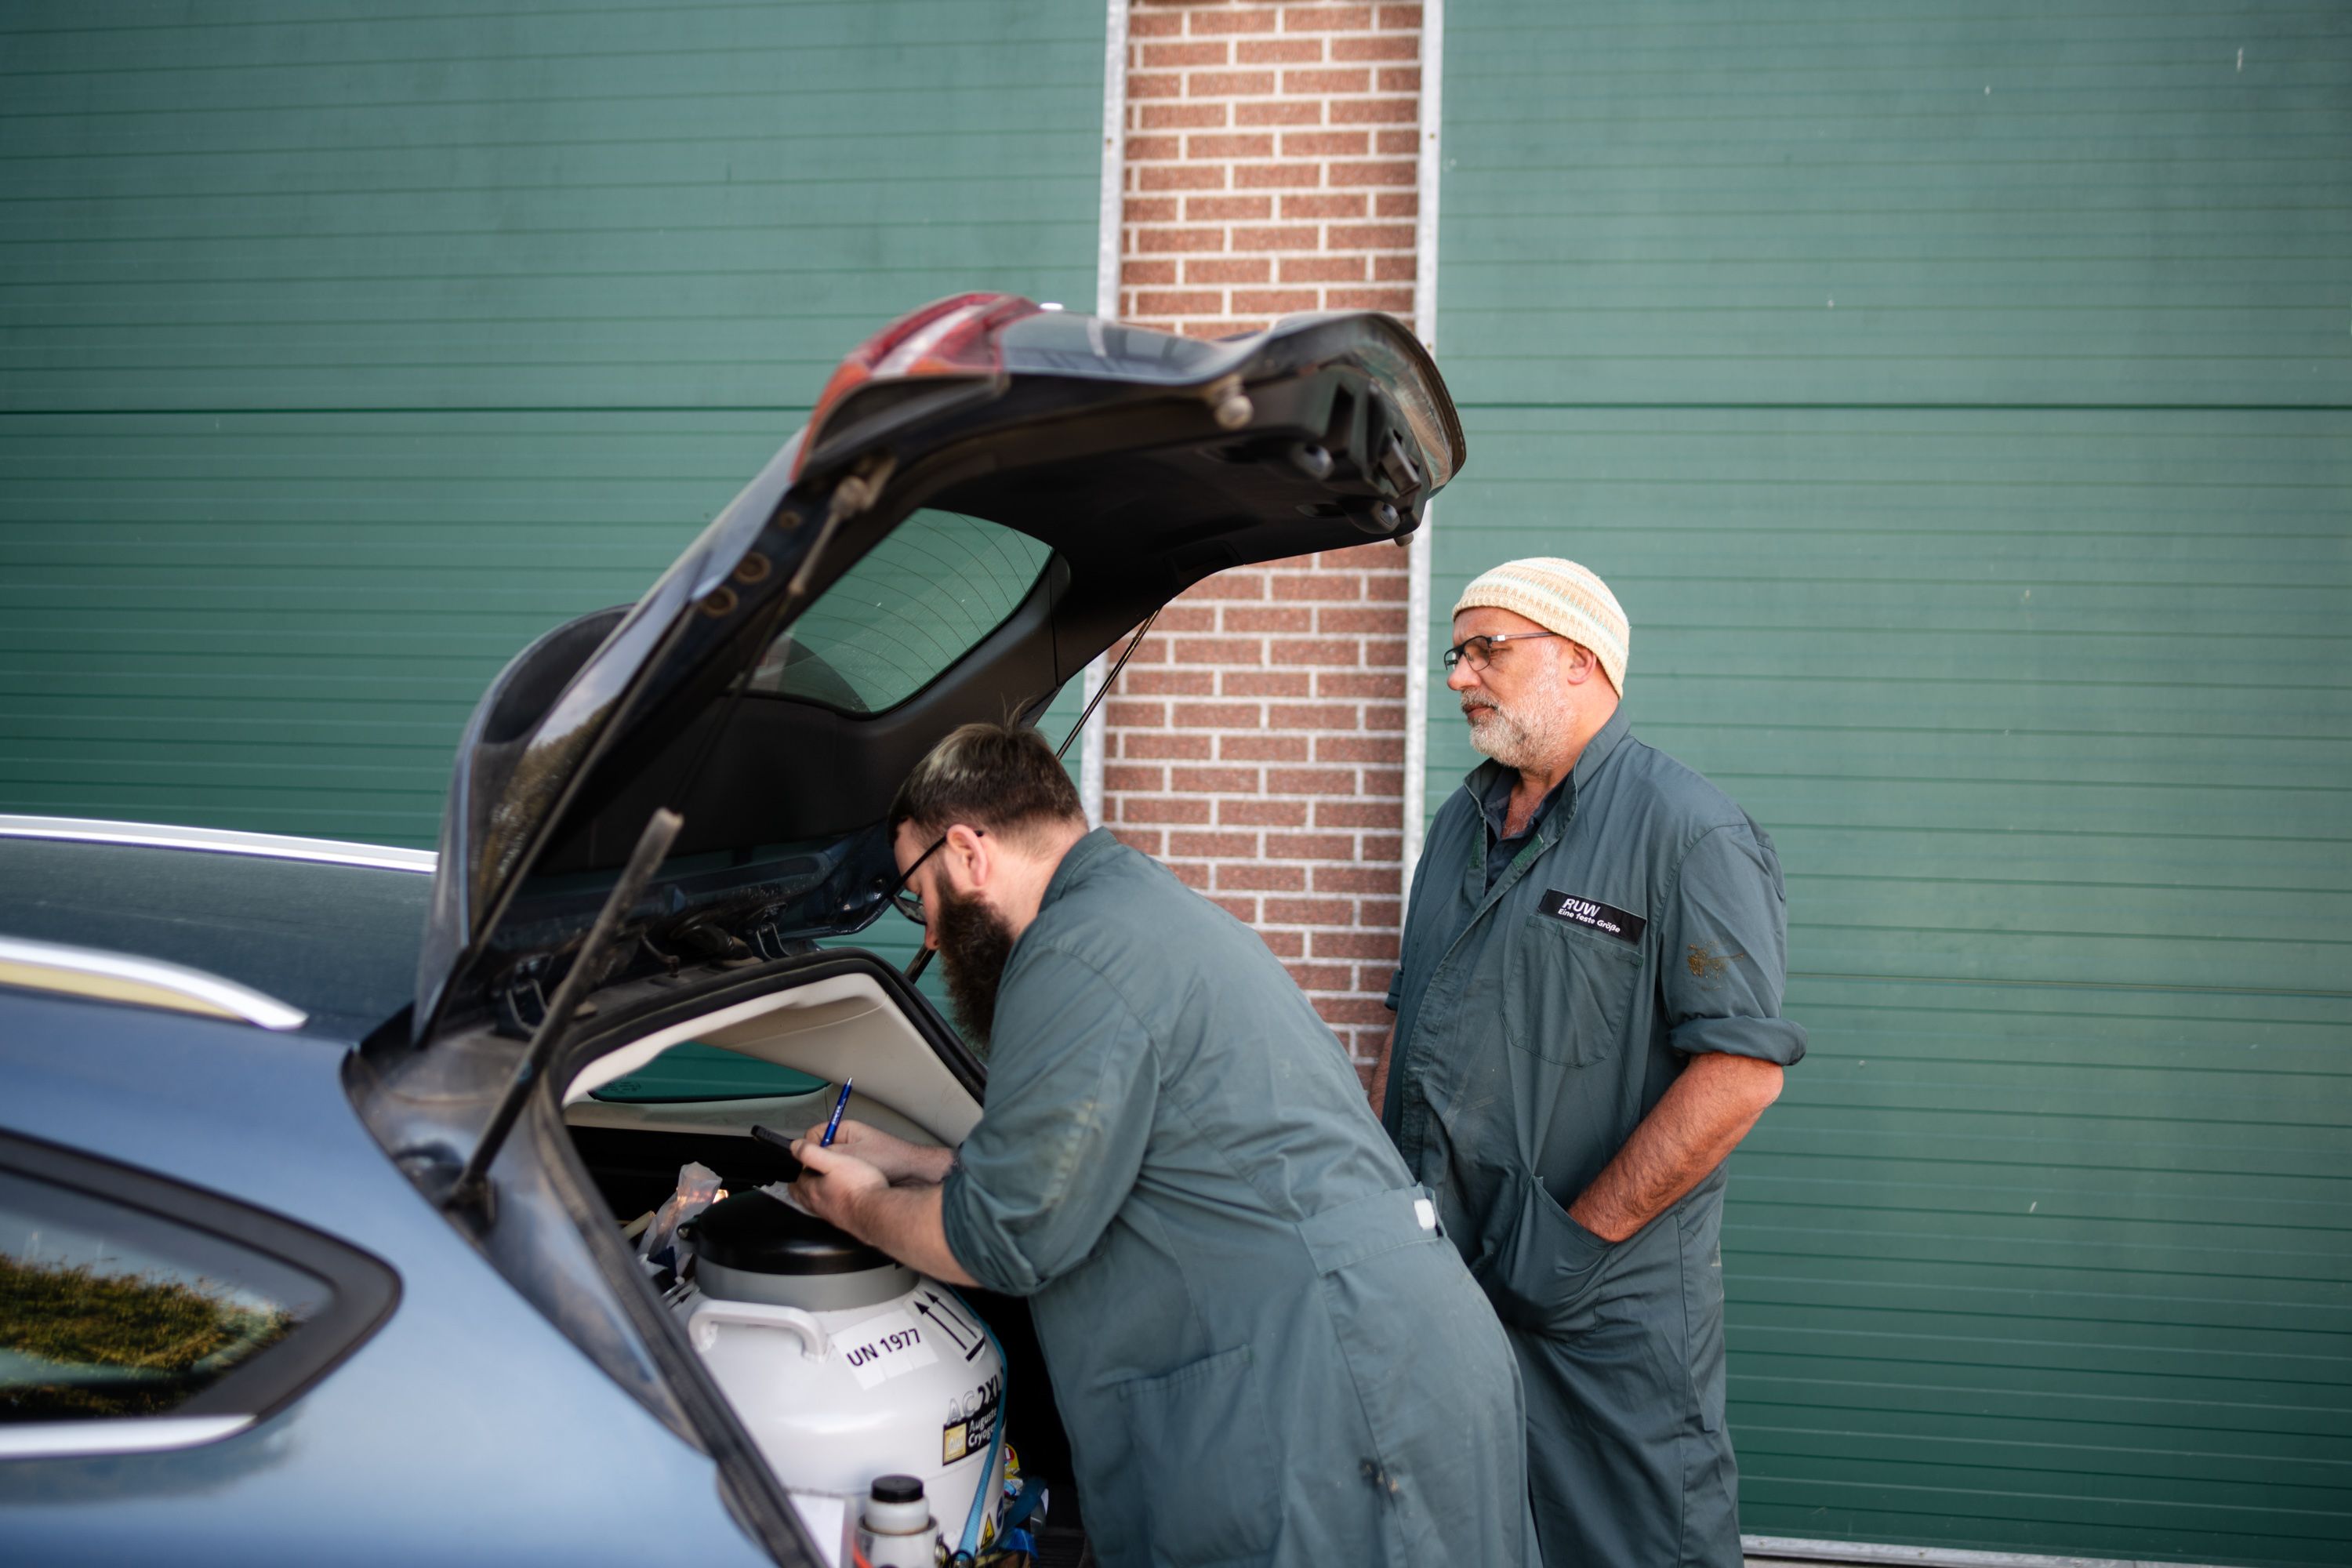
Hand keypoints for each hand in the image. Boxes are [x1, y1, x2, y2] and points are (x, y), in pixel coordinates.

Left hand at [789, 1139, 887, 1235]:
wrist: (876, 1212)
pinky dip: (830, 1201)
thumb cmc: (857, 1186)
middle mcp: (817, 1205)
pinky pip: (829, 1210)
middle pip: (801, 1194)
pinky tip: (841, 1197)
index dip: (804, 1165)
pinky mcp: (842, 1220)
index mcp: (811, 1190)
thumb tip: (795, 1147)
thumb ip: (811, 1153)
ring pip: (814, 1203)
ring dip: (816, 1193)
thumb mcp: (834, 1161)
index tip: (813, 1157)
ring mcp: (829, 1215)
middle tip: (811, 1171)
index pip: (798, 1177)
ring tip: (824, 1183)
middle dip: (803, 1182)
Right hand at [804, 1119, 951, 1185]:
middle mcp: (847, 1141)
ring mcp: (853, 1156)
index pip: (813, 1136)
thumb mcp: (851, 1155)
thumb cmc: (890, 1159)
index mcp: (844, 1130)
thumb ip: (825, 1153)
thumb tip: (801, 1153)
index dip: (809, 1151)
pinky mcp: (859, 1170)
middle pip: (820, 1154)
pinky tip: (847, 1189)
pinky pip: (841, 1176)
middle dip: (820, 1166)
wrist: (915, 1174)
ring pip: (830, 1167)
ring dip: (832, 1176)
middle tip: (826, 1178)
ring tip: (839, 1184)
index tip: (810, 1165)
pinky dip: (841, 1183)